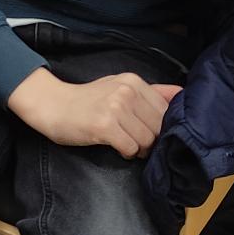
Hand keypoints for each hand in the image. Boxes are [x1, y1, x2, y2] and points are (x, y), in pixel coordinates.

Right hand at [8, 67, 180, 157]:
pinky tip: (114, 146)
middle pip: (158, 128)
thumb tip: (181, 93)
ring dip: (137, 148)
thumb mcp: (119, 86)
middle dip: (148, 139)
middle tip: (132, 139)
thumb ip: (151, 91)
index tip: (142, 129)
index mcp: (133, 81)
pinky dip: (125, 153)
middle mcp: (126, 92)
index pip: (165, 111)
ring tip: (123, 142)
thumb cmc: (87, 100)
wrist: (52, 105)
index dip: (157, 126)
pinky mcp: (104, 126)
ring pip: (146, 141)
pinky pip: (130, 148)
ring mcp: (115, 108)